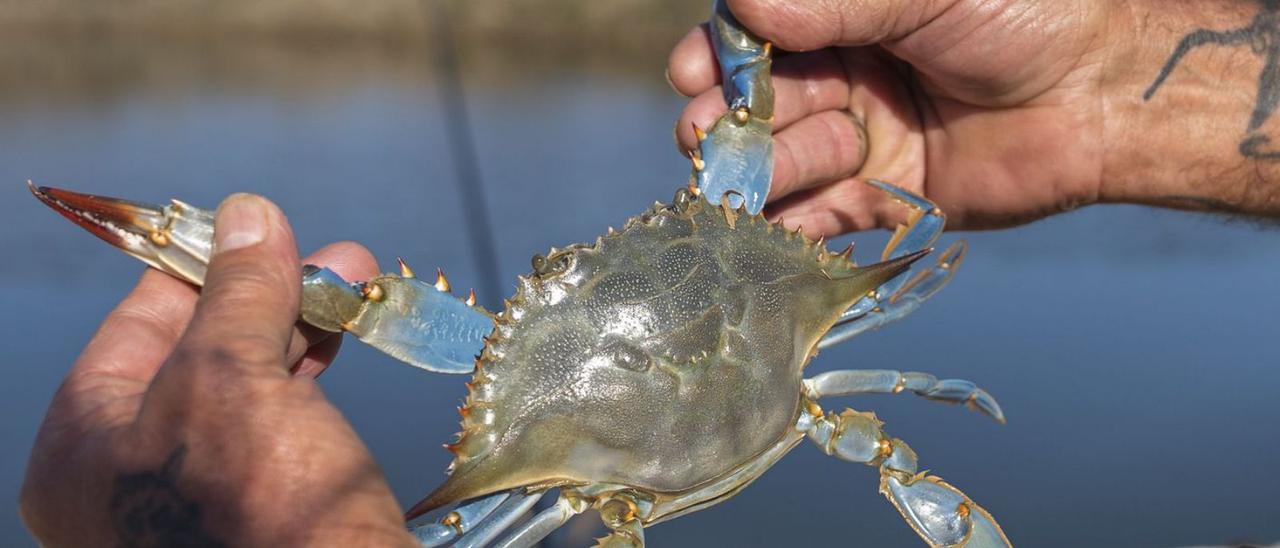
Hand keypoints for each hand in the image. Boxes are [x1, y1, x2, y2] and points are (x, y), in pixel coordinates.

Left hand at [19, 195, 414, 546]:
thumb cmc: (259, 511)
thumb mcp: (234, 378)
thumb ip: (235, 292)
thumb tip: (245, 212)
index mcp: (82, 450)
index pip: (135, 326)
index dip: (200, 264)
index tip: (257, 226)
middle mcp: (126, 480)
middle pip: (196, 354)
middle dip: (266, 295)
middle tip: (327, 256)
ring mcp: (191, 505)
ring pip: (243, 390)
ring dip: (298, 330)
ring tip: (356, 285)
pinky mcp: (255, 519)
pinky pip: (275, 431)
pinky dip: (310, 381)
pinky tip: (345, 343)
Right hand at [670, 0, 1111, 232]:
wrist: (1104, 94)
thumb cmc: (1024, 16)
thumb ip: (834, 2)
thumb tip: (744, 6)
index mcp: (846, 16)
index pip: (758, 36)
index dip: (719, 54)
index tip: (694, 69)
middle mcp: (843, 76)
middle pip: (759, 104)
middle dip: (729, 119)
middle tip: (704, 133)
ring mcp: (861, 139)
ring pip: (785, 161)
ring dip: (763, 170)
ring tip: (745, 177)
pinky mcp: (883, 198)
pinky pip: (821, 215)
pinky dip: (791, 225)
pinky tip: (766, 229)